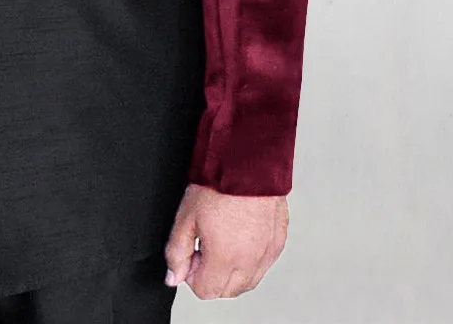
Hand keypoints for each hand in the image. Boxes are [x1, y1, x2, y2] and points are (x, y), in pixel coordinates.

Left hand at [163, 183, 287, 299]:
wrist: (247, 160)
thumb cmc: (217, 183)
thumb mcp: (186, 216)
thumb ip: (176, 252)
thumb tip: (174, 276)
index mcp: (225, 257)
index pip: (206, 291)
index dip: (192, 273)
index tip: (192, 250)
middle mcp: (250, 261)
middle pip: (227, 290)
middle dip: (212, 275)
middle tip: (205, 243)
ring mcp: (268, 253)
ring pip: (247, 282)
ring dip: (232, 271)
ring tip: (222, 238)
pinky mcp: (278, 242)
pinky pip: (263, 265)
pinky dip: (250, 260)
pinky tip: (239, 236)